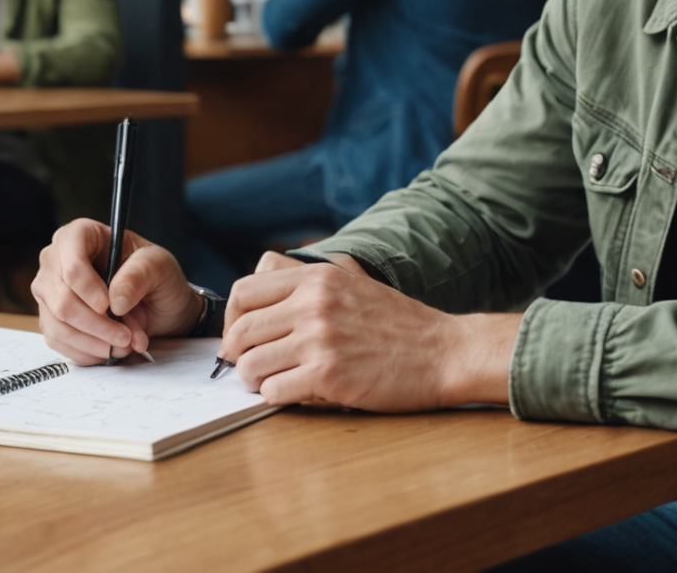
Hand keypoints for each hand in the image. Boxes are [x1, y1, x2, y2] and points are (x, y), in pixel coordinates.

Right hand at [33, 221, 204, 364]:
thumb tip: (115, 301)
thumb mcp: (160, 266)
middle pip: (61, 298)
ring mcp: (50, 292)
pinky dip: (87, 352)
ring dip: (95, 342)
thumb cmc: (156, 276)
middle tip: (125, 337)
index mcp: (81, 235)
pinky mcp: (52, 320)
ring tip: (125, 344)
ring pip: (58, 325)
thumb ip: (140, 275)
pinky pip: (59, 342)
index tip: (108, 305)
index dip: (86, 285)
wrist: (158, 305)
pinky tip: (109, 350)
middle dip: (96, 324)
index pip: (70, 257)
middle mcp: (57, 261)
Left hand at [220, 252, 519, 410]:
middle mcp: (313, 303)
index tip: (241, 338)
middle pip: (241, 331)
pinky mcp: (328, 375)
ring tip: (274, 383)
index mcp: (317, 277)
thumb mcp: (352, 283)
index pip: (244, 292)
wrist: (444, 352)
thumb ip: (308, 283)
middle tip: (248, 368)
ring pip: (251, 365)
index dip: (232, 320)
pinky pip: (274, 392)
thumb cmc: (398, 324)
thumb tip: (260, 291)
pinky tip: (297, 395)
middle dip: (237, 356)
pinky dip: (277, 398)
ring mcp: (320, 338)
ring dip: (256, 381)